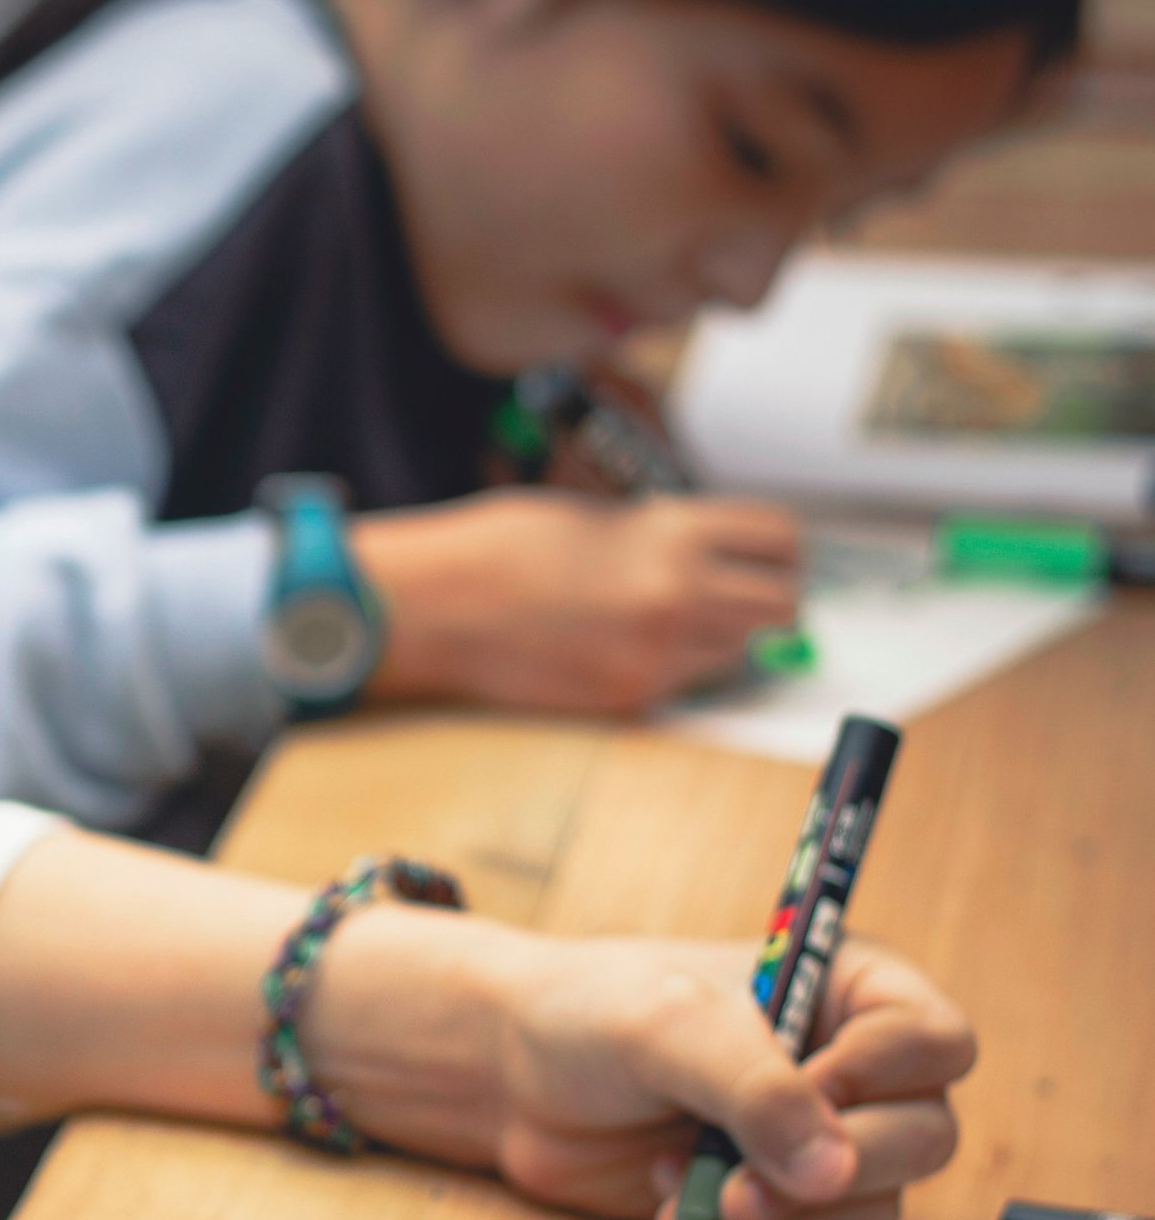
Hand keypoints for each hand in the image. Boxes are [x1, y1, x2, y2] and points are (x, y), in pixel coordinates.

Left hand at [313, 914, 975, 1219]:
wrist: (511, 1077)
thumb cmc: (588, 1015)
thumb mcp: (668, 1027)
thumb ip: (753, 1088)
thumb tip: (834, 1172)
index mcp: (846, 991)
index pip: (933, 1041)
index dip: (882, 1078)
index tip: (808, 1088)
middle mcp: (852, 1069)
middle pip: (922, 1137)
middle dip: (833, 1171)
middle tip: (743, 1183)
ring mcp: (817, 1143)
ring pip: (872, 1208)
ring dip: (785, 1219)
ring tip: (687, 1189)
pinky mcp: (780, 1204)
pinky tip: (679, 1214)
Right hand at [356, 490, 803, 714]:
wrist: (436, 605)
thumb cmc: (502, 548)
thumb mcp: (603, 519)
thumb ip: (670, 538)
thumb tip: (724, 563)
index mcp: (673, 534)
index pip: (782, 539)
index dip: (779, 547)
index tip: (766, 553)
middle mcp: (679, 597)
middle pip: (784, 607)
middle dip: (768, 599)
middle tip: (737, 593)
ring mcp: (657, 657)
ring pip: (742, 654)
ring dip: (725, 638)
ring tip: (671, 620)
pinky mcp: (629, 700)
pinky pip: (686, 684)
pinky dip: (673, 666)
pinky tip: (624, 645)